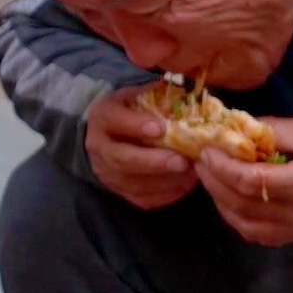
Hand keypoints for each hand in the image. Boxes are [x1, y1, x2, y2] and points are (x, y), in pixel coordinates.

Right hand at [86, 85, 197, 210]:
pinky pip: (142, 198)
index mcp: (103, 116)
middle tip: (182, 161)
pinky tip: (186, 184)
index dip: (136, 125)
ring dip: (165, 181)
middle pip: (122, 159)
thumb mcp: (140, 95)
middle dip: (154, 162)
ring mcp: (106, 172)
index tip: (161, 129)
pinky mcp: (119, 190)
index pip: (114, 120)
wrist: (110, 134)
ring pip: (132, 183)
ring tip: (192, 174)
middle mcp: (99, 147)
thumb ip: (160, 95)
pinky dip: (166, 194)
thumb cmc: (133, 110)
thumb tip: (191, 96)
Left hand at [196, 114, 292, 244]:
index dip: (223, 167)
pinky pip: (258, 235)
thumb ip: (272, 130)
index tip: (207, 150)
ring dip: (221, 202)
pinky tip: (230, 202)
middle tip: (201, 162)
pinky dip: (237, 219)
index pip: (251, 180)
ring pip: (245, 223)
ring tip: (212, 180)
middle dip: (215, 182)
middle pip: (242, 203)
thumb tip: (236, 129)